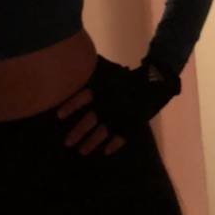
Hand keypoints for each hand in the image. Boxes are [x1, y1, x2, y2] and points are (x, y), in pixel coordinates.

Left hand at [56, 59, 181, 153]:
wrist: (155, 80)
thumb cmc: (127, 77)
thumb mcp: (108, 70)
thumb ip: (92, 71)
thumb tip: (73, 63)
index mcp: (103, 89)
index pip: (82, 98)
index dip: (70, 106)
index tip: (59, 116)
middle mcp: (109, 103)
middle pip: (90, 120)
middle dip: (78, 132)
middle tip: (67, 143)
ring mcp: (121, 115)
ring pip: (103, 132)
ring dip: (91, 142)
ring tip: (82, 151)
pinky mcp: (132, 123)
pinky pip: (122, 137)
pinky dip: (114, 145)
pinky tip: (106, 152)